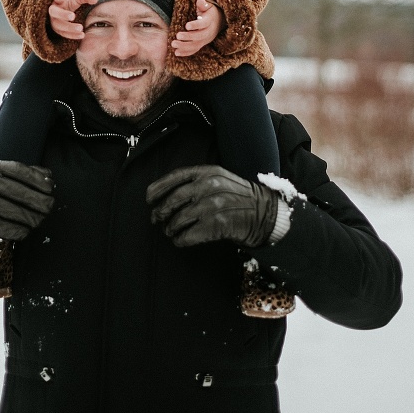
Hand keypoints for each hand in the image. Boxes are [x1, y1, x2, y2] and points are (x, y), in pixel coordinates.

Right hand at [0, 160, 54, 239]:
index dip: (38, 179)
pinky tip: (26, 231)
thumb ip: (21, 172)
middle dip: (40, 201)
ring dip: (32, 218)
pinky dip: (19, 231)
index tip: (51, 188)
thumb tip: (49, 176)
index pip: (20, 170)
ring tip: (39, 220)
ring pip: (15, 212)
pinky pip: (4, 228)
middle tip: (50, 207)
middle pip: (20, 192)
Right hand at [48, 0, 98, 39]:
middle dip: (63, 14)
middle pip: (54, 12)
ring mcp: (54, 21)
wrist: (64, 13)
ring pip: (59, 25)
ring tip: (80, 28)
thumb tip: (95, 0)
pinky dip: (73, 35)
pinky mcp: (58, 30)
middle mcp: (54, 10)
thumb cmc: (70, 3)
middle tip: (73, 16)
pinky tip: (82, 35)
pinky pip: (64, 34)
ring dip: (70, 27)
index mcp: (58, 0)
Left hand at [146, 165, 277, 248]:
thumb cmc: (238, 197)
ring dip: (170, 228)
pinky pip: (189, 235)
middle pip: (173, 200)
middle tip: (156, 219)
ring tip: (170, 231)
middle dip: (160, 211)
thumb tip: (168, 194)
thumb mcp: (220, 179)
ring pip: (179, 219)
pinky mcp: (217, 225)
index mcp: (207, 172)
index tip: (148, 198)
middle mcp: (208, 186)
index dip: (158, 188)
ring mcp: (213, 205)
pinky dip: (180, 239)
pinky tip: (179, 240)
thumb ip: (197, 182)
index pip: (175, 177)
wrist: (264, 213)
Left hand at [170, 0, 224, 56]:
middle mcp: (209, 32)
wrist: (218, 21)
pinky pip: (195, 50)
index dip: (196, 25)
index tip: (186, 25)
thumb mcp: (208, 5)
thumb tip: (201, 1)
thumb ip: (203, 4)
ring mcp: (206, 39)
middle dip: (188, 37)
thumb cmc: (209, 11)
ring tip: (173, 44)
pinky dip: (186, 52)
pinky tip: (176, 53)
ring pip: (196, 45)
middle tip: (177, 36)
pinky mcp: (202, 44)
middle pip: (200, 36)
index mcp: (210, 21)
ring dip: (184, 46)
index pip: (204, 24)